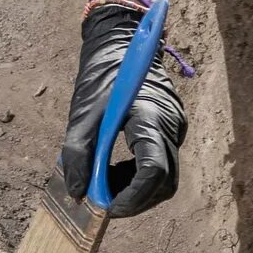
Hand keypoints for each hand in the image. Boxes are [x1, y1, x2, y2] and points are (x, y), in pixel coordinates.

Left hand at [57, 0, 186, 216]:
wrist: (122, 45)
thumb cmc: (102, 75)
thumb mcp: (83, 113)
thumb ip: (77, 154)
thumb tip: (77, 192)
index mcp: (150, 117)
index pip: (153, 170)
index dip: (132, 196)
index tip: (106, 207)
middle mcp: (170, 126)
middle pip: (163, 182)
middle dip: (133, 199)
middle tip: (102, 204)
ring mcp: (174, 130)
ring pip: (164, 178)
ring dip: (134, 190)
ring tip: (103, 184)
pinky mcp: (170, 132)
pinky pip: (160, 166)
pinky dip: (137, 176)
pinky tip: (113, 171)